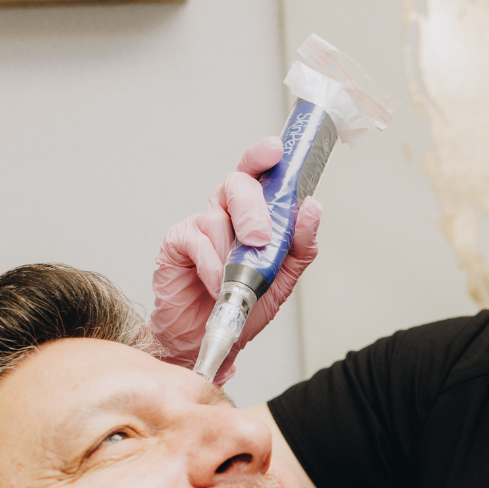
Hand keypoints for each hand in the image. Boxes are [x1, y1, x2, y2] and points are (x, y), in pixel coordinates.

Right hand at [149, 137, 322, 383]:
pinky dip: (212, 266)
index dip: (263, 157)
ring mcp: (199, 225)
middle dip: (253, 209)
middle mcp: (225, 212)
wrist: (207, 336)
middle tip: (260, 239)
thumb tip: (311, 209)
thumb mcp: (282, 279)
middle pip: (237, 185)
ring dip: (232, 253)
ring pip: (218, 217)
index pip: (257, 173)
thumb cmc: (242, 304)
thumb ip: (300, 246)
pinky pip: (197, 242)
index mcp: (252, 214)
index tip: (276, 150)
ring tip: (236, 281)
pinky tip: (216, 285)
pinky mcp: (176, 242)